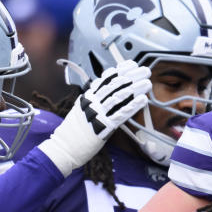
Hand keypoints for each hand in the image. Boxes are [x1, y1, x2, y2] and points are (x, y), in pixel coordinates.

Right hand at [40, 59, 151, 175]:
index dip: (120, 70)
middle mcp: (93, 102)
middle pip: (114, 85)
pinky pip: (120, 114)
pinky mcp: (103, 126)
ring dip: (135, 89)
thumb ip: (93, 102)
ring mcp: (98, 113)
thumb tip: (105, 95)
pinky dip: (133, 106)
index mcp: (88, 97)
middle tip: (144, 70)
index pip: (106, 79)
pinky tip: (142, 100)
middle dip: (131, 76)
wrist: (64, 147)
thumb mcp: (82, 111)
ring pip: (119, 97)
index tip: (131, 64)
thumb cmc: (74, 133)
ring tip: (147, 83)